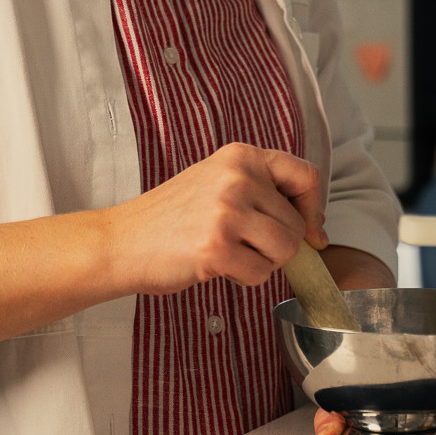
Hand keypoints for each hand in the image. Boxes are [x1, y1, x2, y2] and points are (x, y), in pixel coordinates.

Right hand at [106, 143, 325, 298]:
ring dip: (263, 262)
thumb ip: (262, 192)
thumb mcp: (217, 183)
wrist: (120, 242)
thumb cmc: (170, 218)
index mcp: (241, 156)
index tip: (308, 231)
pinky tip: (216, 266)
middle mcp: (238, 177)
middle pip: (296, 224)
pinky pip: (261, 273)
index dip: (312, 209)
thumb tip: (315, 229)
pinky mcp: (217, 248)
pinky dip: (244, 278)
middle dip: (277, 245)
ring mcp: (227, 212)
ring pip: (285, 250)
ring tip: (230, 254)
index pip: (305, 176)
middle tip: (242, 245)